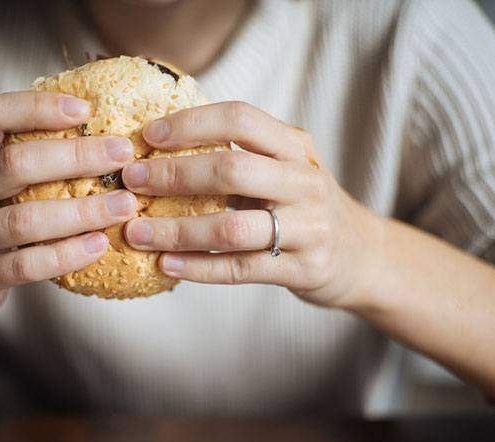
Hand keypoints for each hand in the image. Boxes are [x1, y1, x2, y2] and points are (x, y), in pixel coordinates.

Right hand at [0, 91, 137, 316]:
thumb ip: (24, 153)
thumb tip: (100, 123)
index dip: (38, 107)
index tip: (86, 110)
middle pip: (13, 164)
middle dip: (74, 156)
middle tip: (122, 154)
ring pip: (23, 220)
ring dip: (81, 211)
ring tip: (124, 205)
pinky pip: (26, 265)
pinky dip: (67, 254)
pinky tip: (99, 244)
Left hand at [121, 101, 383, 308]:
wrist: (363, 256)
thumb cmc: (303, 206)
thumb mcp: (285, 169)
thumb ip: (240, 156)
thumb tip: (158, 146)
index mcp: (296, 147)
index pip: (241, 118)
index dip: (191, 123)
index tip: (148, 136)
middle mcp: (305, 182)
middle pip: (232, 170)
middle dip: (174, 174)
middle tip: (131, 180)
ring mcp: (308, 228)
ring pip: (231, 227)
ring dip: (176, 230)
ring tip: (136, 232)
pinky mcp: (303, 269)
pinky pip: (240, 269)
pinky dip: (198, 267)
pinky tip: (165, 264)